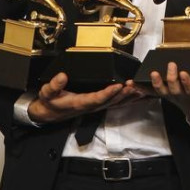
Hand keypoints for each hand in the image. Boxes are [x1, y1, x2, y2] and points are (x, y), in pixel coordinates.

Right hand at [28, 73, 143, 123]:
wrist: (50, 113)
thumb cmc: (50, 102)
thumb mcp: (47, 93)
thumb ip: (54, 85)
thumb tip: (62, 76)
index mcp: (80, 103)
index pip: (97, 98)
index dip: (108, 93)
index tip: (118, 85)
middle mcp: (91, 106)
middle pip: (111, 101)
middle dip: (124, 94)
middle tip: (135, 85)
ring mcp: (96, 106)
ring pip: (116, 103)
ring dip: (129, 97)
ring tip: (141, 89)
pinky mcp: (99, 105)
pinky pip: (115, 103)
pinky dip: (128, 99)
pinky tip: (138, 96)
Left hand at [141, 62, 189, 129]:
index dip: (187, 83)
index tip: (184, 73)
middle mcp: (183, 97)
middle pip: (175, 90)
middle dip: (172, 79)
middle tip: (170, 65)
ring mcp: (173, 98)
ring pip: (163, 92)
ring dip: (156, 84)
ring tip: (152, 74)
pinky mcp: (166, 96)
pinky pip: (153, 94)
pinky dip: (142, 89)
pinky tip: (132, 83)